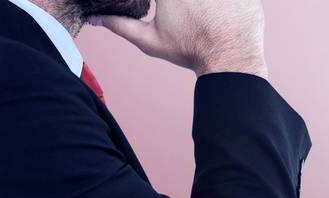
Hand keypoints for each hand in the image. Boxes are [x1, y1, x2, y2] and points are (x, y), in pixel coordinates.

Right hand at [95, 0, 268, 77]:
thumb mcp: (150, 40)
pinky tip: (217, 12)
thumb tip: (96, 17)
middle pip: (180, 0)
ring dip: (202, 5)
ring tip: (200, 14)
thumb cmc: (191, 51)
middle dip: (180, 6)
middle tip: (182, 13)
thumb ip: (120, 25)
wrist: (232, 62)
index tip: (163, 8)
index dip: (162, 4)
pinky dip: (224, 3)